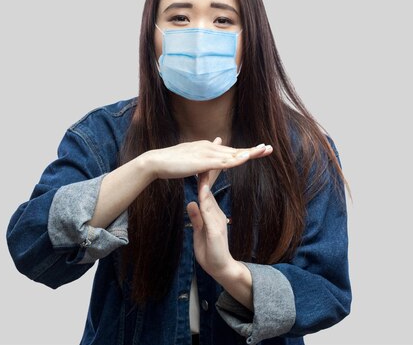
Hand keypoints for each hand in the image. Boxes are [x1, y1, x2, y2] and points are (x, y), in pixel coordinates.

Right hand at [143, 137, 271, 180]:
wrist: (157, 162)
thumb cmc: (171, 163)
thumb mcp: (190, 159)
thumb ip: (200, 158)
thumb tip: (204, 161)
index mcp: (207, 148)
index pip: (230, 150)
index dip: (246, 151)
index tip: (259, 150)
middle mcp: (209, 147)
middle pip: (235, 150)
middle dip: (253, 150)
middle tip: (269, 148)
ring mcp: (206, 153)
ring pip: (232, 154)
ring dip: (249, 152)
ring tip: (264, 151)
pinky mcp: (202, 161)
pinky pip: (222, 161)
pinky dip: (235, 159)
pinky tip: (246, 158)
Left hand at [186, 140, 273, 279]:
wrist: (220, 268)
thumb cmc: (210, 251)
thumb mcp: (200, 232)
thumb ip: (196, 217)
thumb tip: (192, 202)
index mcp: (209, 209)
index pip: (206, 184)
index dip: (206, 167)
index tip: (208, 150)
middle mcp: (214, 211)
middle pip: (212, 185)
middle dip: (216, 165)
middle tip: (218, 144)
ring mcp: (215, 220)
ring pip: (210, 197)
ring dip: (210, 181)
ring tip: (207, 162)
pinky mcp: (215, 231)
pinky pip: (209, 216)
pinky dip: (207, 205)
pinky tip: (202, 193)